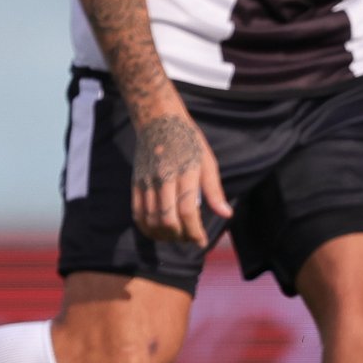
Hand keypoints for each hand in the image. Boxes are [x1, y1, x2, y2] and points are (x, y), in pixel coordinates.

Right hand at [132, 111, 232, 246]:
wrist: (158, 121)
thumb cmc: (188, 141)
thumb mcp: (207, 161)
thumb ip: (214, 190)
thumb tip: (226, 214)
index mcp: (185, 172)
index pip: (187, 210)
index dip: (195, 231)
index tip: (202, 240)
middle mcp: (163, 178)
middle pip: (167, 219)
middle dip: (180, 236)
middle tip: (190, 238)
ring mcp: (147, 182)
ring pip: (151, 219)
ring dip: (164, 235)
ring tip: (176, 236)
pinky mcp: (136, 184)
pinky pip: (137, 213)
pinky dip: (146, 228)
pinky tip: (158, 232)